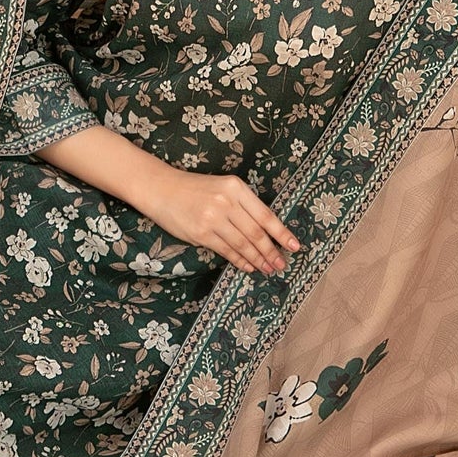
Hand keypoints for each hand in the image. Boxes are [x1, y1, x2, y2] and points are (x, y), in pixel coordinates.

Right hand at [145, 169, 301, 276]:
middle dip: (272, 251)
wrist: (162, 189)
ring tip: (268, 269)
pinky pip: (226, 251)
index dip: (282, 233)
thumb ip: (242, 205)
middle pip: (256, 233)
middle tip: (282, 264)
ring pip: (243, 244)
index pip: (265, 215)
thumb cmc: (195, 189)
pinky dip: (240, 261)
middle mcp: (227, 202)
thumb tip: (266, 231)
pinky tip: (248, 266)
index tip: (294, 246)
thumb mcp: (223, 187)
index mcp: (236, 187)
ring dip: (258, 259)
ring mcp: (213, 219)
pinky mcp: (201, 234)